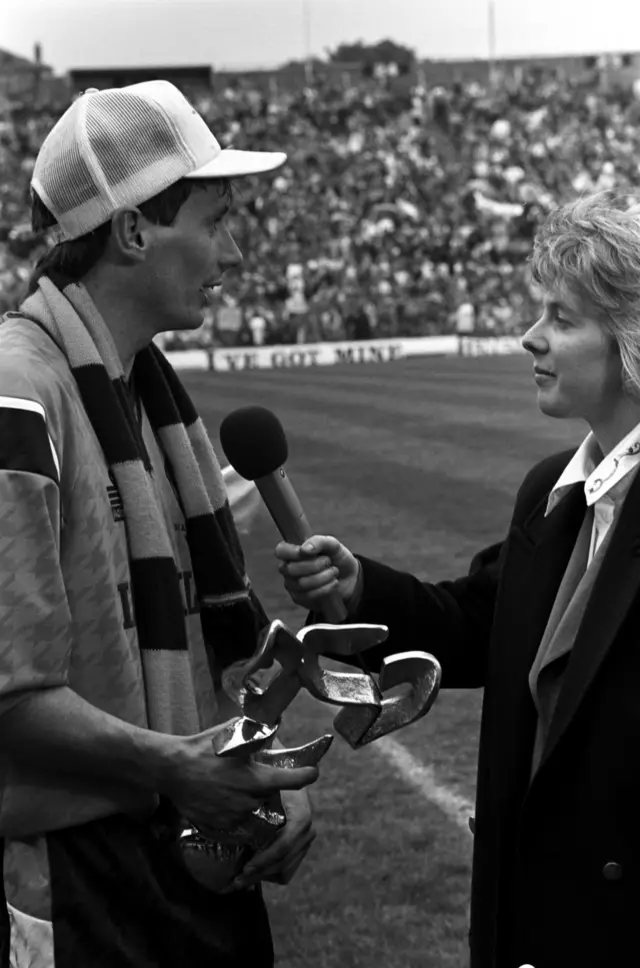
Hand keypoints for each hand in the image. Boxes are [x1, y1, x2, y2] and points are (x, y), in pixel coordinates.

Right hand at [160, 722, 318, 831]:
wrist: (171, 769)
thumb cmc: (203, 747)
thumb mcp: (233, 733)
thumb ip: (256, 733)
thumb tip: (272, 726)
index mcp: (255, 778)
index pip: (292, 780)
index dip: (306, 775)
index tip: (313, 772)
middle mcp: (248, 800)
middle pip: (271, 795)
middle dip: (267, 784)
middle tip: (253, 771)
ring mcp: (234, 815)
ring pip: (253, 807)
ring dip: (251, 797)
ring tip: (233, 782)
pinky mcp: (220, 825)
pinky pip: (236, 818)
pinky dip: (234, 808)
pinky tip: (222, 794)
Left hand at [231, 788, 314, 889]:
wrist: (293, 781)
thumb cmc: (276, 782)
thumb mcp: (271, 785)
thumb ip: (261, 794)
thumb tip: (241, 804)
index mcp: (302, 816)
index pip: (284, 844)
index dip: (265, 859)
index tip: (245, 868)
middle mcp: (307, 832)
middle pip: (283, 862)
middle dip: (259, 873)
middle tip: (237, 880)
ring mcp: (306, 842)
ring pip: (285, 870)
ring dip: (262, 877)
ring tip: (241, 879)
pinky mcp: (302, 850)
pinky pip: (287, 871)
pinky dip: (270, 874)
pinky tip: (254, 870)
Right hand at [275, 534, 359, 610]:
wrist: (350, 578)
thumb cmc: (337, 559)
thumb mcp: (333, 545)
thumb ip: (319, 541)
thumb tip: (304, 549)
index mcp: (292, 552)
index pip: (281, 551)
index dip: (293, 552)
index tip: (309, 552)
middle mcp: (288, 569)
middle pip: (291, 569)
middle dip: (314, 565)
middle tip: (328, 561)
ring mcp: (292, 585)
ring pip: (301, 583)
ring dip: (323, 577)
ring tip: (334, 572)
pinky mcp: (300, 599)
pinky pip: (308, 596)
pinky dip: (325, 588)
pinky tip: (333, 583)